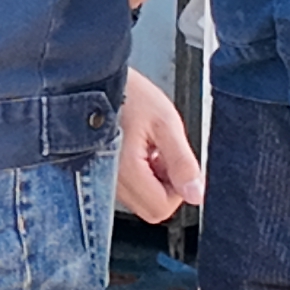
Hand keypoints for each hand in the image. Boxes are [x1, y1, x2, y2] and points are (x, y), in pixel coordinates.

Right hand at [114, 68, 203, 222]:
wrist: (93, 80)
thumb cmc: (128, 94)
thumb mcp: (165, 123)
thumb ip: (183, 162)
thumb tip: (196, 194)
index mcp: (126, 170)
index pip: (161, 208)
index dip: (178, 189)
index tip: (174, 161)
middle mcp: (110, 180)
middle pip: (150, 209)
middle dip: (166, 187)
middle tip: (163, 154)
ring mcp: (102, 178)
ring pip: (140, 200)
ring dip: (152, 180)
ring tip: (148, 147)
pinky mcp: (100, 172)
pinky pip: (127, 188)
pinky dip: (138, 174)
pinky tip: (136, 148)